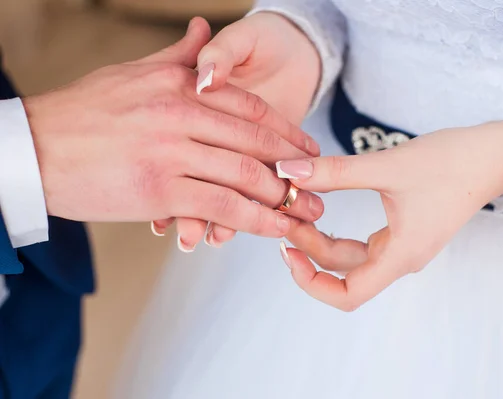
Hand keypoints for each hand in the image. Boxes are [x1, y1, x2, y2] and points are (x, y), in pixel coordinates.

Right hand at [24, 18, 322, 239]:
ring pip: (245, 176)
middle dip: (294, 167)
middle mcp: (179, 114)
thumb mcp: (132, 72)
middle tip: (321, 185)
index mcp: (177, 86)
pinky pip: (221, 207)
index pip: (248, 109)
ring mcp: (171, 153)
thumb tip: (205, 29)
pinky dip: (255, 219)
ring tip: (308, 212)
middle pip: (255, 143)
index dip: (284, 131)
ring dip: (284, 197)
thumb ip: (177, 56)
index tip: (306, 149)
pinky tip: (276, 228)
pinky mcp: (160, 190)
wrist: (34, 149)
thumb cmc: (82, 112)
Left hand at [278, 122, 502, 310]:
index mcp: (401, 255)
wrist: (494, 154)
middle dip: (308, 247)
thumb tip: (287, 171)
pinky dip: (338, 229)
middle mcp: (401, 258)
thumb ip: (335, 172)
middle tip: (285, 214)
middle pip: (343, 272)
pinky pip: (362, 243)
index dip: (311, 283)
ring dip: (321, 238)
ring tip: (297, 208)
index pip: (348, 295)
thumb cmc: (451, 162)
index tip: (288, 251)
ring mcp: (403, 246)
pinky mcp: (404, 231)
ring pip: (350, 257)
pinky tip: (321, 210)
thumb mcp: (387, 166)